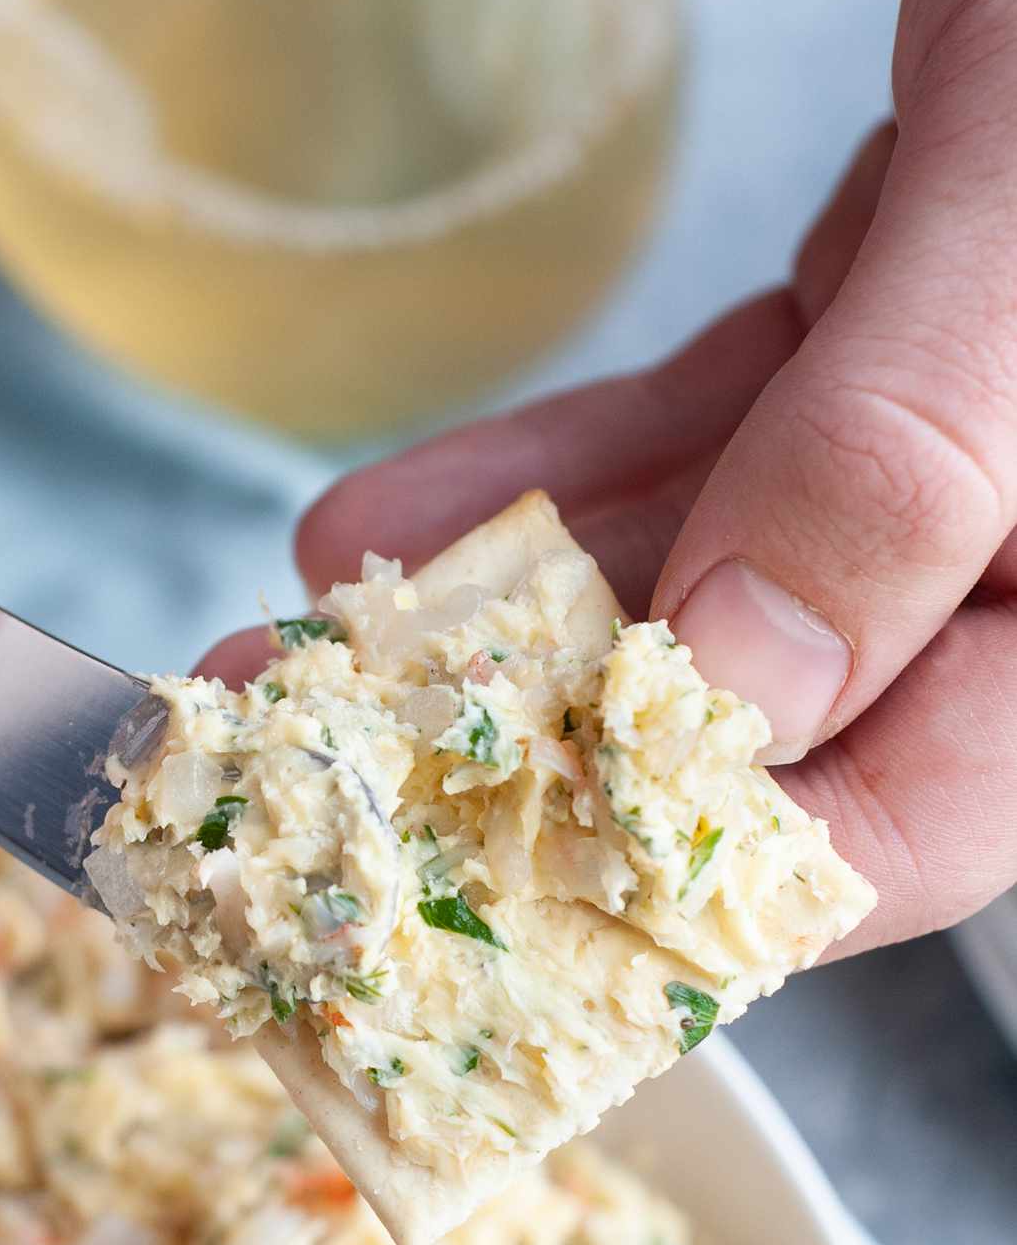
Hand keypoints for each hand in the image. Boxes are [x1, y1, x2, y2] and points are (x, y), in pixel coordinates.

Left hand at [285, 0, 1016, 955]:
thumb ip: (899, 464)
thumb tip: (738, 690)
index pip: (892, 828)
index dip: (674, 881)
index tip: (470, 896)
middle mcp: (1015, 565)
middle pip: (754, 728)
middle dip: (516, 757)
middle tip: (312, 781)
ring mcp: (948, 458)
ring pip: (701, 586)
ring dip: (493, 619)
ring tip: (298, 657)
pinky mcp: (881, 348)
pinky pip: (699, 449)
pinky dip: (551, 481)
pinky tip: (394, 516)